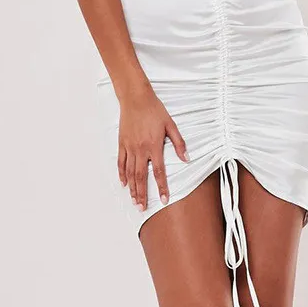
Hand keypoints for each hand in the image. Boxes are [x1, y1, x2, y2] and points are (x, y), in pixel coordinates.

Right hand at [117, 84, 188, 211]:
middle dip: (143, 194)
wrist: (136, 98)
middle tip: (143, 208)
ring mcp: (129, 147)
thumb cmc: (155, 110)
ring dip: (132, 188)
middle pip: (141, 177)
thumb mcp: (171, 125)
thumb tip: (186, 159)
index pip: (159, 171)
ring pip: (130, 172)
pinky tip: (123, 183)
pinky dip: (122, 174)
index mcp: (154, 146)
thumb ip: (179, 143)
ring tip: (134, 201)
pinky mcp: (122, 143)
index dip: (161, 187)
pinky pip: (121, 162)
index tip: (164, 199)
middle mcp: (141, 149)